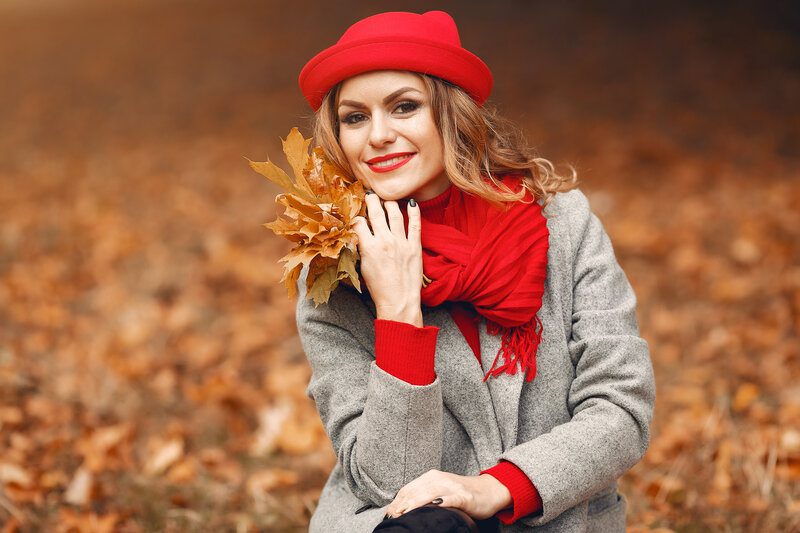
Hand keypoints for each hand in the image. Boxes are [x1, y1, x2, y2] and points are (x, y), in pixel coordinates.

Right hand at [352, 191, 423, 325]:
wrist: (399, 302)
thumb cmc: (379, 289)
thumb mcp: (363, 268)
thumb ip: (362, 249)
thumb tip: (360, 235)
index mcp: (369, 247)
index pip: (359, 223)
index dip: (355, 216)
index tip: (356, 213)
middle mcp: (385, 241)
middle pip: (376, 212)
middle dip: (371, 200)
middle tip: (369, 194)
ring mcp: (401, 242)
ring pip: (395, 214)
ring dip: (390, 203)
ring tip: (387, 200)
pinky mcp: (415, 246)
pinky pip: (415, 224)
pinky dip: (414, 212)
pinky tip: (412, 203)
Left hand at [384, 469, 511, 520]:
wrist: (489, 490)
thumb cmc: (462, 494)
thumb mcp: (440, 491)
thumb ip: (424, 495)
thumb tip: (403, 508)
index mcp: (431, 477)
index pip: (408, 489)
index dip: (396, 501)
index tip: (388, 513)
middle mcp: (439, 479)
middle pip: (415, 492)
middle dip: (401, 505)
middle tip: (392, 517)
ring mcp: (451, 487)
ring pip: (428, 494)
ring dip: (414, 505)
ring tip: (404, 514)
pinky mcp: (463, 496)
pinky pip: (448, 500)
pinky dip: (438, 505)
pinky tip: (432, 509)